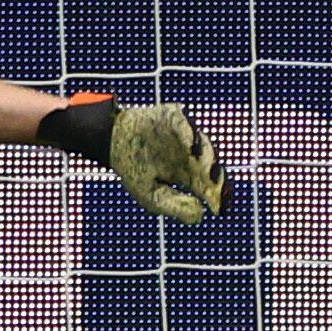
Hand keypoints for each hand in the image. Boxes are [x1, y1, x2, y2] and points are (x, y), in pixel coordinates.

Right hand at [107, 102, 226, 223]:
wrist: (112, 140)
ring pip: (205, 145)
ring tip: (204, 169)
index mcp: (190, 174)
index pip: (211, 186)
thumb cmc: (132, 168)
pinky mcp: (177, 118)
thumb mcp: (152, 197)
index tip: (219, 209)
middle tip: (214, 186)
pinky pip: (188, 125)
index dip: (218, 197)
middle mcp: (193, 155)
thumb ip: (176, 208)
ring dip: (206, 157)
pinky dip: (190, 135)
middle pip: (212, 166)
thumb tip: (202, 212)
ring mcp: (187, 136)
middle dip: (216, 177)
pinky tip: (190, 149)